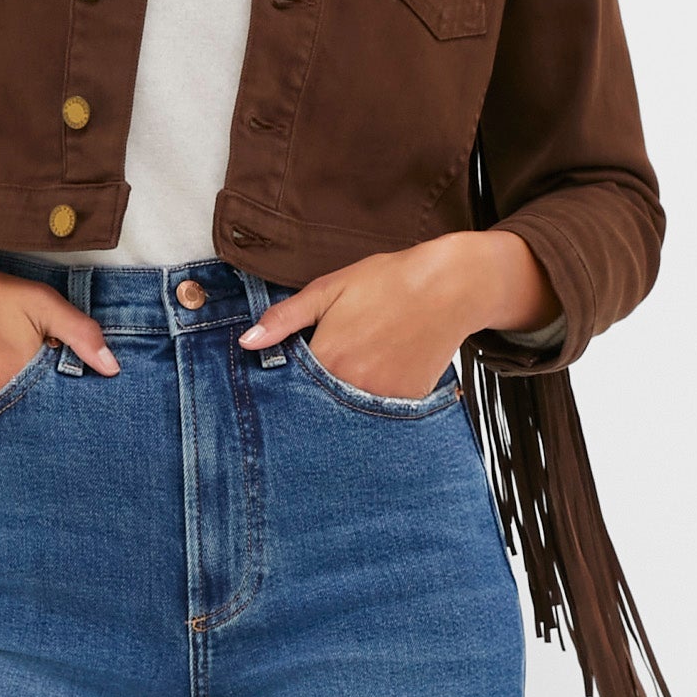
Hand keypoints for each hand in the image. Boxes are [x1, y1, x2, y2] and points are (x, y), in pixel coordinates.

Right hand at [0, 217, 118, 418]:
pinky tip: (4, 406)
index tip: (92, 412)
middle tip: (64, 415)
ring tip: (32, 409)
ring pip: (12, 432)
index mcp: (22, 376)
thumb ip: (79, 332)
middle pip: (39, 426)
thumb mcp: (36, 301)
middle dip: (54, 422)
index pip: (65, 408)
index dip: (79, 407)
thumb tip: (112, 368)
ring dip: (26, 424)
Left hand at [240, 230, 561, 395]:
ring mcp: (383, 400)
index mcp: (328, 359)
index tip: (294, 371)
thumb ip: (285, 318)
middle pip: (319, 405)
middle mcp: (354, 387)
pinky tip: (382, 373)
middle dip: (315, 395)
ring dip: (345, 401)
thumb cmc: (388, 282)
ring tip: (360, 367)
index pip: (291, 387)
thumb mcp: (329, 289)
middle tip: (336, 364)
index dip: (289, 381)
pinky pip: (381, 415)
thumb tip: (246, 341)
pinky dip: (375, 403)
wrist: (450, 286)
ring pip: (350, 413)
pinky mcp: (408, 404)